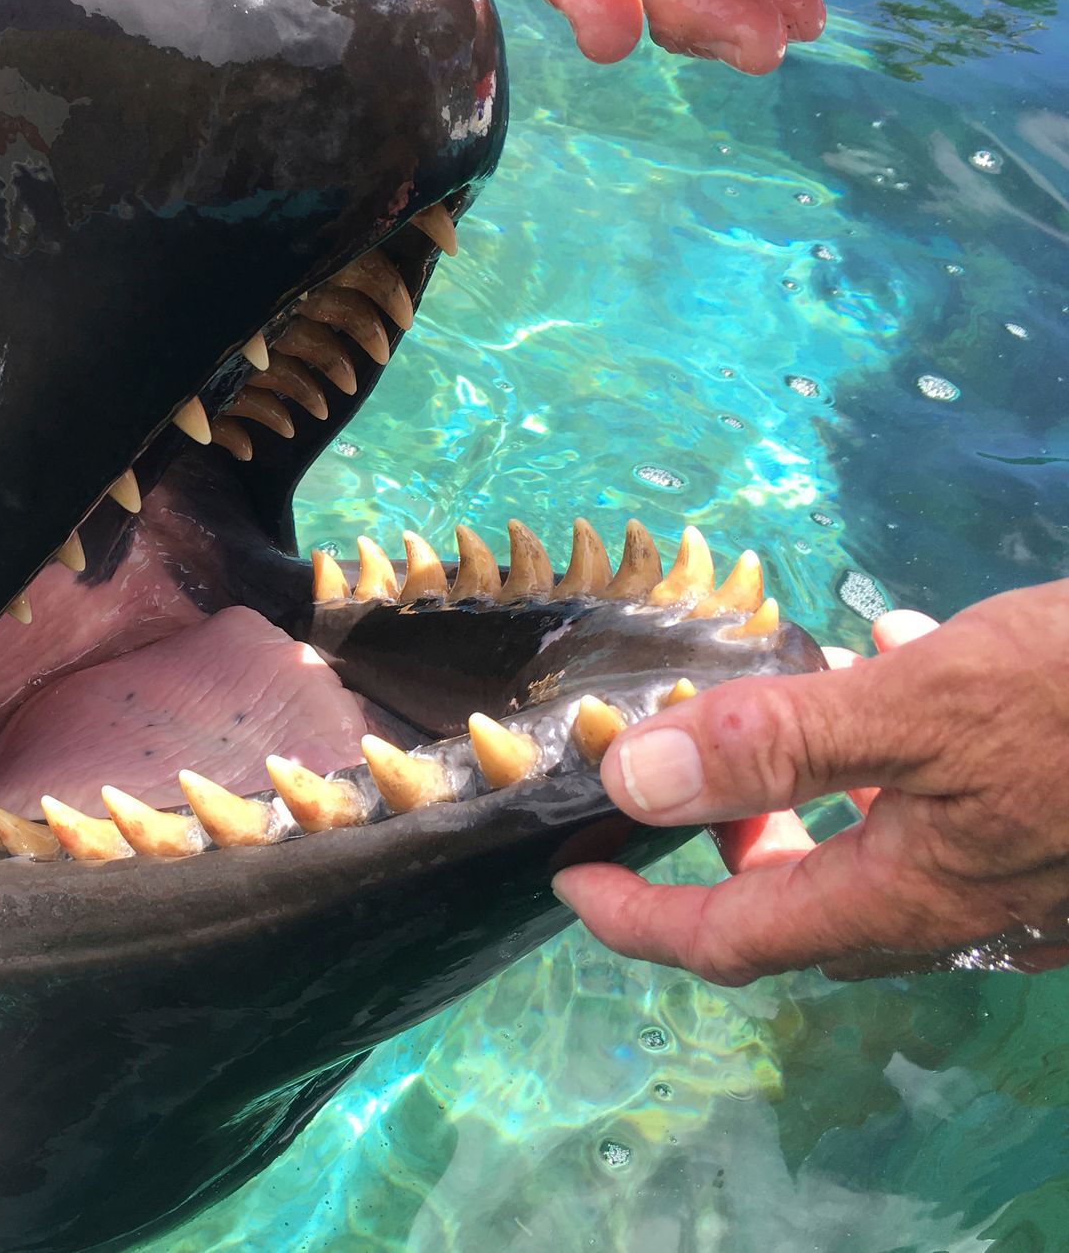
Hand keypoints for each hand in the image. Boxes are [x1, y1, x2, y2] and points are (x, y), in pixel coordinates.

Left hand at [551, 580, 1068, 983]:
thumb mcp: (925, 703)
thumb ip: (779, 743)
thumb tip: (634, 773)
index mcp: (916, 896)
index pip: (736, 937)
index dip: (641, 918)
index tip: (571, 879)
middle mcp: (971, 911)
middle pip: (809, 905)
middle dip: (727, 847)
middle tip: (681, 770)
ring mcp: (1033, 886)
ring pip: (884, 854)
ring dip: (818, 790)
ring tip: (797, 697)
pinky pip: (957, 812)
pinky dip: (905, 755)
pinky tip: (910, 656)